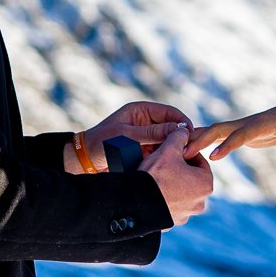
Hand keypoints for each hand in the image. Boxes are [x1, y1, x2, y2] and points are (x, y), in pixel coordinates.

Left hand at [68, 99, 189, 172]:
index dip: (182, 122)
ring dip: (173, 149)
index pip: (169, 112)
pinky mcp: (144, 150)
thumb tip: (179, 129)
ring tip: (181, 159)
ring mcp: (145, 137)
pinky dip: (164, 158)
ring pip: (167, 141)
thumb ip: (152, 133)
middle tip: (191, 150)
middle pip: (171, 127)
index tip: (191, 134)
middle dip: (180, 138)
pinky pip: (159, 152)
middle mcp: (145, 122)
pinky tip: (170, 165)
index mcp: (141, 111)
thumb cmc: (101, 143)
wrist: (84, 161)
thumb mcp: (127, 136)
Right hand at [141, 125, 212, 224]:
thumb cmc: (155, 175)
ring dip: (171, 183)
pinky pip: (169, 205)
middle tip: (164, 160)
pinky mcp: (171, 222)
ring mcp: (185, 215)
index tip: (174, 149)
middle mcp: (200, 203)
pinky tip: (152, 190)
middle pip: (190, 177)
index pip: (199, 161)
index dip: (185, 152)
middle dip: (178, 168)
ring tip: (156, 175)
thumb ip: (179, 136)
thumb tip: (183, 130)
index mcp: (206, 184)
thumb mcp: (168, 149)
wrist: (135, 203)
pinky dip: (163, 198)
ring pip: (180, 192)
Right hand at [187, 93, 275, 161]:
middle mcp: (249, 123)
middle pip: (219, 129)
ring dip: (196, 139)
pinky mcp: (243, 133)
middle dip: (200, 139)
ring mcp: (244, 127)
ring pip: (215, 131)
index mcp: (263, 122)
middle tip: (179, 153)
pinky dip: (204, 142)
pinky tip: (188, 150)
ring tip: (174, 151)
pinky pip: (219, 137)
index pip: (242, 134)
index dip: (227, 145)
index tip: (212, 157)